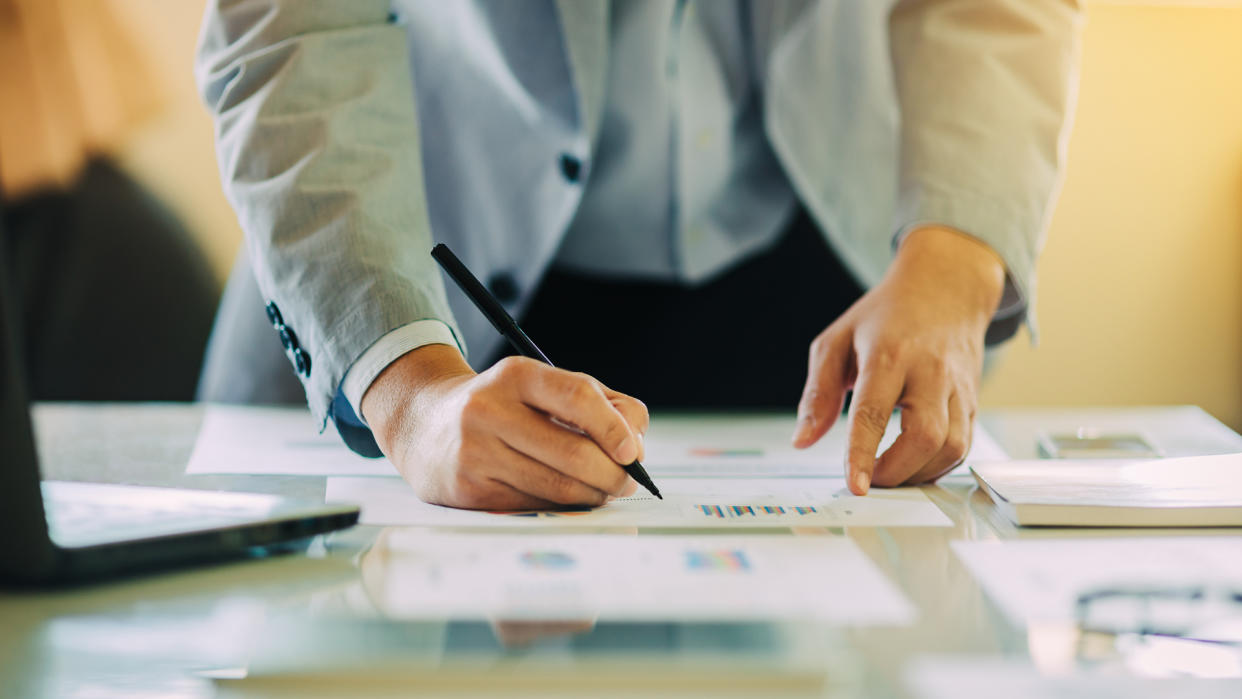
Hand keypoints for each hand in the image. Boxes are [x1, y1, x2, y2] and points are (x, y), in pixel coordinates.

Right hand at [361, 344, 646, 508]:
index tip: (634, 452)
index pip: (577, 396)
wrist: (424, 425)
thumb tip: (636, 446)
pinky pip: (533, 506)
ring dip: (592, 495)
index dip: (613, 428)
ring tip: (602, 490)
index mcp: (517, 375)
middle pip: (573, 452)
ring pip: (557, 487)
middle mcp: (490, 410)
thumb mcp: (543, 387)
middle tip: (627, 482)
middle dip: (613, 474)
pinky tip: (565, 497)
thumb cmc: (503, 406)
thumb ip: (600, 404)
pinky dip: (560, 506)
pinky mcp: (467, 489)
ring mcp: (475, 452)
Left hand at [792, 226, 1005, 494]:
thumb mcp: (836, 341)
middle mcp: (930, 371)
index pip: (874, 412)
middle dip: (895, 471)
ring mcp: (958, 386)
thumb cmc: (885, 316)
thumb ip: (817, 394)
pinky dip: (937, 466)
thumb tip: (802, 440)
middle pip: (924, 436)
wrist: (945, 287)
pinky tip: (913, 465)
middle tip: (869, 480)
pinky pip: (963, 446)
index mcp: (889, 354)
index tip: (855, 485)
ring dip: (918, 474)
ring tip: (889, 474)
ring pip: (951, 447)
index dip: (863, 453)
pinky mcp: (973, 400)